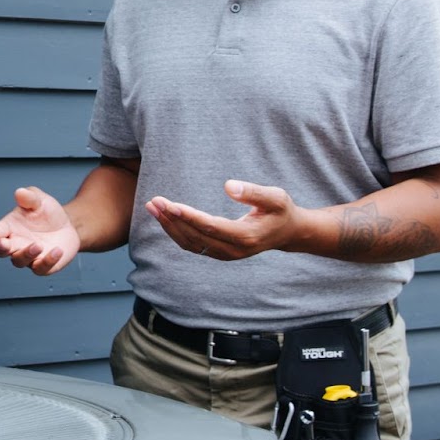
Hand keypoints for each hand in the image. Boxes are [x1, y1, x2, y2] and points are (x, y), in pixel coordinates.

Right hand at [0, 186, 80, 275]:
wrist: (67, 226)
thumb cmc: (47, 212)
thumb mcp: (40, 200)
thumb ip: (29, 197)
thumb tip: (20, 192)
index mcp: (9, 226)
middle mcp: (15, 243)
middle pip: (0, 251)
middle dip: (1, 248)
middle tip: (5, 244)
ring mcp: (27, 257)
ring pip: (19, 261)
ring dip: (26, 254)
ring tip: (38, 245)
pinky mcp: (42, 266)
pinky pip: (41, 268)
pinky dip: (48, 261)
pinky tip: (57, 250)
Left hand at [145, 179, 307, 260]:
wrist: (287, 232)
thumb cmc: (280, 210)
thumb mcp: (276, 197)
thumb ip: (253, 192)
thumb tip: (228, 186)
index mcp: (246, 237)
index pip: (210, 227)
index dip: (188, 216)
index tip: (169, 204)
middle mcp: (233, 250)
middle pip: (195, 236)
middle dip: (173, 219)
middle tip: (155, 201)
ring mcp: (225, 254)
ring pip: (190, 243)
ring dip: (169, 226)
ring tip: (153, 207)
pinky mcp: (218, 253)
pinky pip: (192, 244)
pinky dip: (175, 231)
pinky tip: (163, 217)